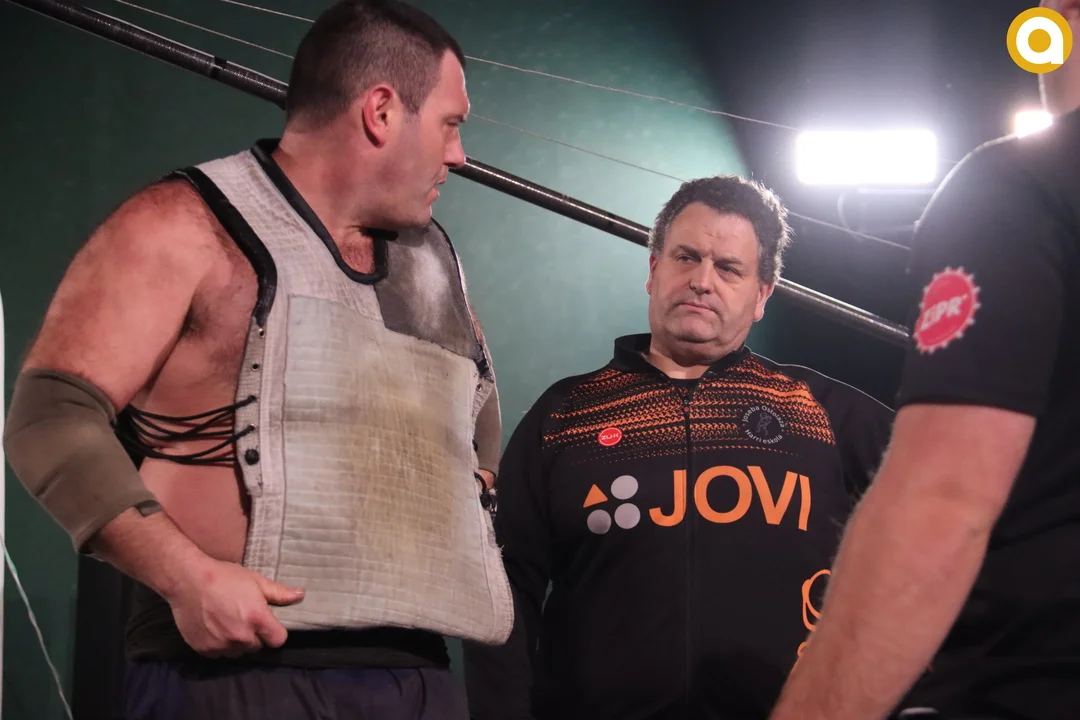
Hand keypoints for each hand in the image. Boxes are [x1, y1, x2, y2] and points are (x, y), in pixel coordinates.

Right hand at [164, 556, 304, 657]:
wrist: (187, 580)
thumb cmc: (224, 577)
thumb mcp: (255, 580)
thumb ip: (279, 593)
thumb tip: (300, 595)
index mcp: (257, 619)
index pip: (278, 640)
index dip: (275, 632)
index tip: (268, 624)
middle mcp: (240, 637)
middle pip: (257, 646)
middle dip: (254, 635)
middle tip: (243, 617)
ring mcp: (221, 645)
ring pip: (238, 652)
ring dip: (236, 642)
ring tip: (227, 622)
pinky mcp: (204, 650)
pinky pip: (219, 654)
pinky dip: (219, 645)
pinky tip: (214, 628)